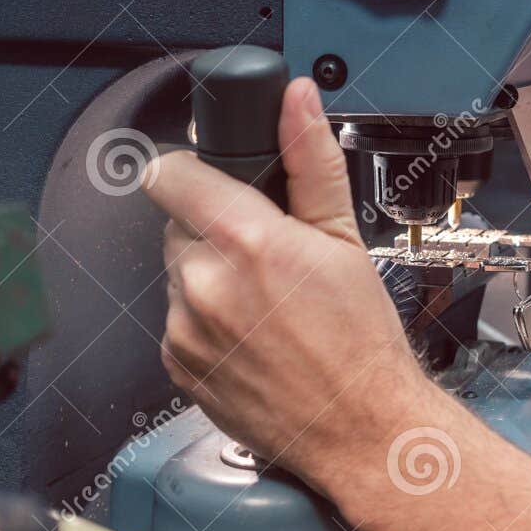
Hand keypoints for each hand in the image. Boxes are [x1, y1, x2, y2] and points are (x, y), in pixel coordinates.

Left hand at [142, 79, 431, 493]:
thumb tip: (296, 102)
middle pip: (177, 223)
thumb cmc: (362, 344)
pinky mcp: (176, 365)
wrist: (361, 429)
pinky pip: (178, 320)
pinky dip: (207, 322)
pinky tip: (254, 337)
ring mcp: (183, 329)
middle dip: (214, 229)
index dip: (195, 172)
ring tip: (267, 305)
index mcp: (246, 241)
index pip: (168, 173)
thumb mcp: (346, 239)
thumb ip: (311, 161)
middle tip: (267, 258)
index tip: (218, 184)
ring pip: (177, 273)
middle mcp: (203, 284)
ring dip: (210, 277)